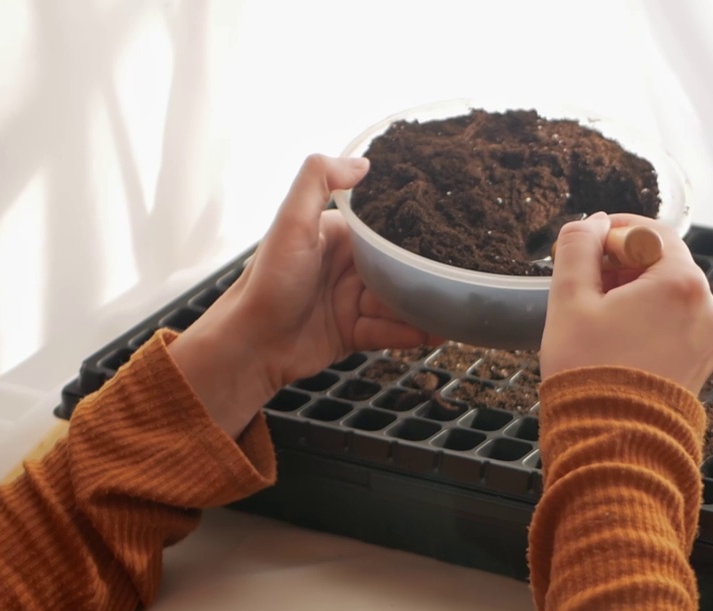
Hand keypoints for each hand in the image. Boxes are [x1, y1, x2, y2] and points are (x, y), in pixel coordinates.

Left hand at [171, 154, 437, 435]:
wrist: (251, 345)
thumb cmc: (267, 282)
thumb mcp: (291, 223)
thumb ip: (318, 183)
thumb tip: (363, 162)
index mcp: (337, 237)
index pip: (383, 231)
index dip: (412, 230)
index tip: (446, 226)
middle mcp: (347, 267)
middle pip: (397, 268)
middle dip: (425, 272)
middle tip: (461, 272)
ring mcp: (352, 302)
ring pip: (398, 301)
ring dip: (423, 306)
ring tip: (455, 307)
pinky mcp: (354, 333)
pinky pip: (391, 331)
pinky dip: (412, 333)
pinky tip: (437, 332)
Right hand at [540, 213, 712, 393]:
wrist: (611, 444)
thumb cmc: (588, 371)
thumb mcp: (569, 299)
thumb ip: (578, 246)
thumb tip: (591, 223)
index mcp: (683, 284)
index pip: (652, 233)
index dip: (615, 231)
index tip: (587, 242)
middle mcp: (708, 309)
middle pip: (664, 265)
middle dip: (623, 266)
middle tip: (585, 283)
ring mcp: (709, 341)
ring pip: (669, 297)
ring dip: (635, 295)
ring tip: (597, 318)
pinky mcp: (701, 366)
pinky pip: (676, 327)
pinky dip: (650, 323)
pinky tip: (617, 342)